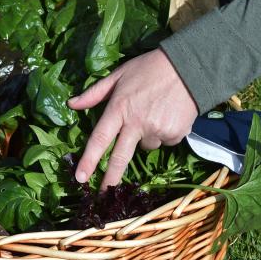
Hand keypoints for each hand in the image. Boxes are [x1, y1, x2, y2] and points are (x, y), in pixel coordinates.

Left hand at [68, 48, 198, 188]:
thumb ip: (94, 93)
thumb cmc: (148, 68)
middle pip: (120, 158)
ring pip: (145, 146)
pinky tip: (168, 115)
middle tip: (103, 193)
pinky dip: (163, 134)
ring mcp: (157, 130)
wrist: (189, 66)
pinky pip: (164, 142)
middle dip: (110, 179)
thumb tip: (71, 104)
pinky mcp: (175, 134)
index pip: (99, 139)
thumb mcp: (118, 75)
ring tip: (153, 112)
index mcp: (119, 108)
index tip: (80, 178)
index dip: (89, 160)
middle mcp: (136, 123)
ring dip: (145, 137)